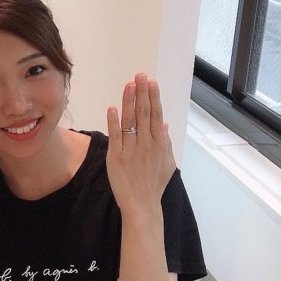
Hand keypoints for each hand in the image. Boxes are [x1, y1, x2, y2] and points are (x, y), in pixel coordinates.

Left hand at [106, 73, 175, 216]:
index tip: (151, 82)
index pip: (156, 115)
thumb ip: (166, 142)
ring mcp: (131, 150)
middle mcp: (146, 144)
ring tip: (129, 85)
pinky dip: (113, 121)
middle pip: (144, 113)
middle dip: (142, 92)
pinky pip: (115, 136)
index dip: (153, 97)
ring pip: (130, 121)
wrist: (142, 204)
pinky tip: (112, 107)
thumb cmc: (154, 184)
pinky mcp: (116, 157)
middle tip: (139, 75)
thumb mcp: (167, 163)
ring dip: (129, 101)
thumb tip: (166, 124)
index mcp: (160, 144)